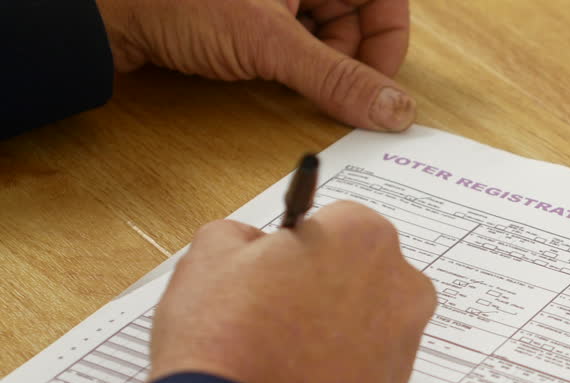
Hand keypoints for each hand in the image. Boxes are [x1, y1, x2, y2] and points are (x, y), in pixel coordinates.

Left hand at [95, 0, 414, 130]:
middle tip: (332, 89)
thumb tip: (392, 109)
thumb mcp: (269, 43)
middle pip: (356, 13)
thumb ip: (337, 79)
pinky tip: (272, 73)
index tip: (379, 83)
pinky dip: (293, 62)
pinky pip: (295, 38)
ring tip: (288, 76)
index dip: (388, 39)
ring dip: (319, 63)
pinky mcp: (250, 11)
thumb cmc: (174, 0)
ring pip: (326, 29)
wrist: (103, 12)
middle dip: (350, 56)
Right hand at [149, 202, 435, 382]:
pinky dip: (336, 373)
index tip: (267, 272)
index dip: (291, 248)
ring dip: (328, 332)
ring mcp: (407, 342)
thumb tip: (253, 245)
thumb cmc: (227, 343)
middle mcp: (402, 283)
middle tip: (268, 316)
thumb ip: (238, 235)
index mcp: (364, 234)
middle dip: (319, 286)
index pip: (331, 222)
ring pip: (362, 322)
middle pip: (356, 271)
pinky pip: (362, 368)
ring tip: (276, 358)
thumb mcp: (207, 259)